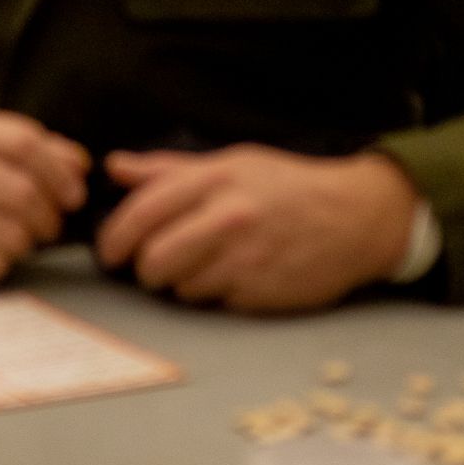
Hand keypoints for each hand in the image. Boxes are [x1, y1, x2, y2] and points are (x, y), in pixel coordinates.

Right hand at [0, 106, 88, 277]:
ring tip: (18, 238)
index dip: (59, 172)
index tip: (75, 197)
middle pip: (23, 190)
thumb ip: (36, 152)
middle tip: (48, 226)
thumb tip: (79, 165)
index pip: (25, 142)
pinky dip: (2, 261)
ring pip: (12, 230)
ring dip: (26, 242)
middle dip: (48, 217)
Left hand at [96, 145, 417, 311]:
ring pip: (182, 286)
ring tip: (196, 267)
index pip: (144, 210)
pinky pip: (215, 302)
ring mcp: (245, 259)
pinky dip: (213, 295)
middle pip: (155, 258)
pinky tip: (229, 277)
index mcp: (214, 179)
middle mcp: (227, 217)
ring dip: (179, 283)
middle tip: (147, 267)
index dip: (116, 235)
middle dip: (143, 268)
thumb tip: (114, 167)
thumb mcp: (229, 162)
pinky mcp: (262, 293)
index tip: (109, 250)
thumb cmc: (285, 186)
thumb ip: (168, 169)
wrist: (353, 218)